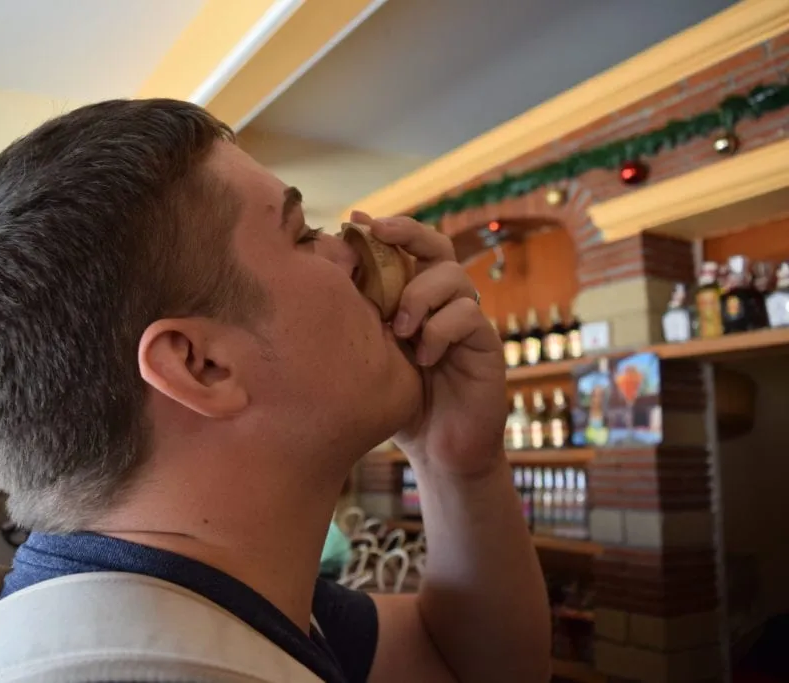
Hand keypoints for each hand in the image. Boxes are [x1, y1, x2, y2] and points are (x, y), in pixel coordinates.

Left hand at [351, 211, 506, 476]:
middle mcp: (443, 301)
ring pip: (451, 277)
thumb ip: (356, 318)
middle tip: (379, 233)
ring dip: (418, 295)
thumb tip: (321, 276)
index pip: (406, 249)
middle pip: (436, 246)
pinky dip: (439, 330)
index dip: (386, 229)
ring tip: (398, 329)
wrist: (437, 449)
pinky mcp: (485, 344)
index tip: (355, 220)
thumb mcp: (368, 354)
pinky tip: (422, 357)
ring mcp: (467, 320)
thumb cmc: (398, 400)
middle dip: (408, 233)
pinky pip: (467, 316)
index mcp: (414, 297)